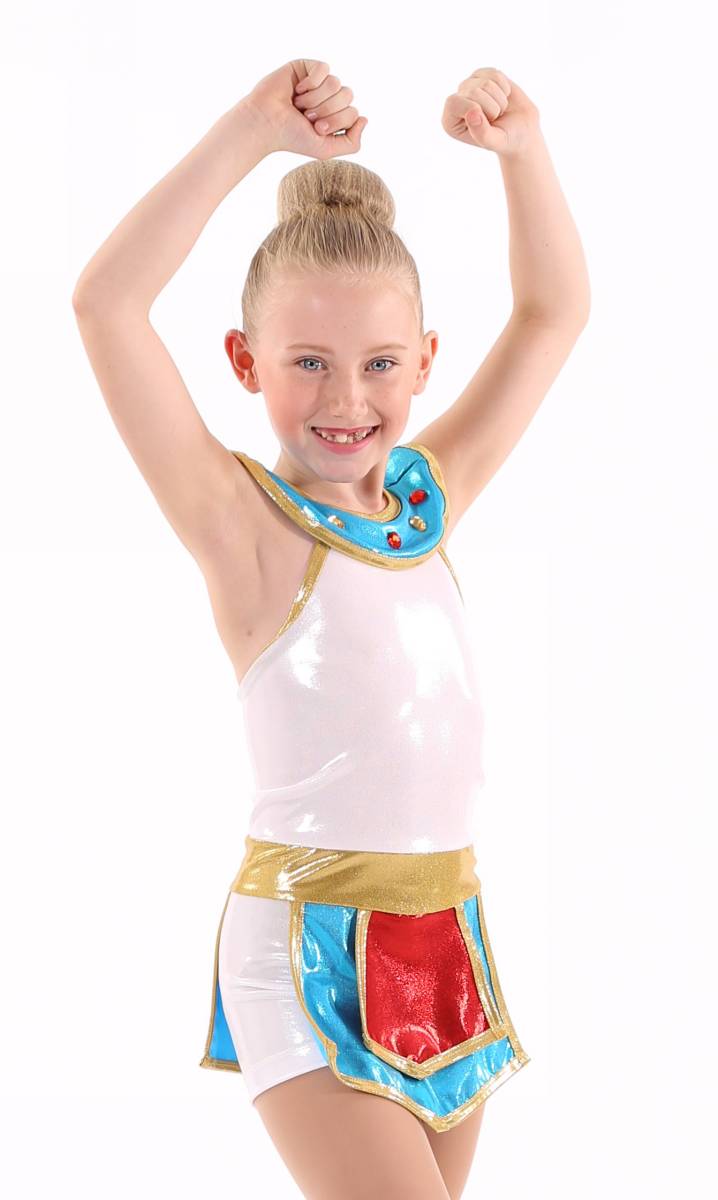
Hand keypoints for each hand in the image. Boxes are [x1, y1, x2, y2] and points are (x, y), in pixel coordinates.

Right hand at [243, 59, 367, 158]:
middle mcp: (328, 97)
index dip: (337, 121)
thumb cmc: (292, 137)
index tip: (316, 128)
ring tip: (300, 105)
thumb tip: (364, 119)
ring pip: (336, 82)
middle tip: (307, 117)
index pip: (353, 112)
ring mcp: (318, 81)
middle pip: (348, 95)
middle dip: (328, 110)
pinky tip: (298, 90)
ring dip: (316, 99)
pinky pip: (324, 69)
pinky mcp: (307, 66)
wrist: (266, 123)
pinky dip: (311, 82)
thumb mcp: (326, 149)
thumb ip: (352, 143)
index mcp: (335, 115)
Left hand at [441, 68, 539, 158]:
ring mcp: (469, 87)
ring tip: (499, 111)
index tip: (486, 121)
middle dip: (492, 107)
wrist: (523, 129)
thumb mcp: (495, 142)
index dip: (473, 109)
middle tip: (495, 119)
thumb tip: (472, 113)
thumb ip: (482, 134)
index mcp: (450, 122)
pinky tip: (503, 98)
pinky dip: (504, 87)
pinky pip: (495, 74)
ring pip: (485, 82)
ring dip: (499, 99)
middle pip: (472, 91)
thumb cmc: (506, 139)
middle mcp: (456, 102)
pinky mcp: (483, 76)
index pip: (453, 102)